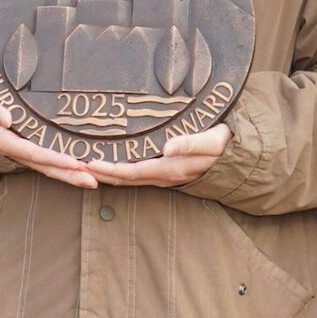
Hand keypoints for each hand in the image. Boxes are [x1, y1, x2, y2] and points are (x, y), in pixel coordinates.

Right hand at [0, 92, 98, 188]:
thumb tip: (6, 118)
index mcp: (4, 142)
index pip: (34, 153)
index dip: (55, 159)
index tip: (75, 163)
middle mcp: (14, 151)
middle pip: (46, 166)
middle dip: (70, 175)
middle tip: (94, 181)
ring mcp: (21, 152)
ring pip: (48, 167)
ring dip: (70, 175)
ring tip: (94, 180)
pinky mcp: (24, 149)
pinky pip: (46, 161)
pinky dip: (63, 167)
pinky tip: (80, 168)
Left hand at [88, 124, 231, 188]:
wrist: (241, 154)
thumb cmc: (226, 143)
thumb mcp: (212, 139)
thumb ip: (190, 142)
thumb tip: (166, 147)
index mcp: (171, 167)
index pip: (131, 171)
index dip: (108, 169)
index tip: (87, 163)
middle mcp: (165, 175)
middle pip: (124, 178)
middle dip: (100, 173)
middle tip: (74, 165)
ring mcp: (165, 175)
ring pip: (129, 178)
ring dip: (107, 173)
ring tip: (84, 165)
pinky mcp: (167, 170)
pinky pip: (137, 173)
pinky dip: (120, 170)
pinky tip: (109, 162)